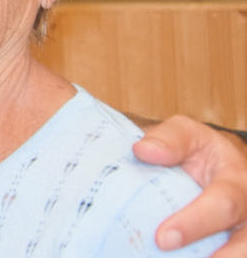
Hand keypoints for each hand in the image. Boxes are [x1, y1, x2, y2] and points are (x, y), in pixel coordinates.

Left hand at [135, 114, 246, 254]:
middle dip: (217, 257)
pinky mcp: (239, 245)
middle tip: (170, 251)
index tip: (163, 238)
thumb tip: (144, 151)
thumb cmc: (201, 151)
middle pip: (243, 243)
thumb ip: (169, 139)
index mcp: (238, 182)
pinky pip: (231, 254)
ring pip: (244, 252)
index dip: (195, 224)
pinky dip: (211, 257)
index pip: (223, 205)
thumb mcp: (188, 134)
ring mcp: (246, 234)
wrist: (220, 165)